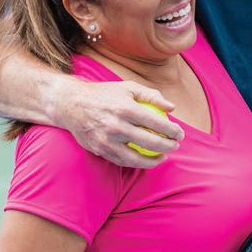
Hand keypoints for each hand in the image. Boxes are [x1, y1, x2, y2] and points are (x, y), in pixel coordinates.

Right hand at [56, 80, 183, 167]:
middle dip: (168, 146)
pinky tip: (145, 160)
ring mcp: (106, 140)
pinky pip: (121, 161)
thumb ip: (152, 96)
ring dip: (154, 160)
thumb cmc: (104, 94)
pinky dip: (136, 163)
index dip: (172, 131)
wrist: (70, 104)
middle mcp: (116, 126)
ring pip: (136, 158)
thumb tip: (172, 107)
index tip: (180, 134)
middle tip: (176, 146)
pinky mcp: (99, 149)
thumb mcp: (128, 88)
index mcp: (125, 109)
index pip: (156, 123)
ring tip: (163, 157)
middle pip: (150, 142)